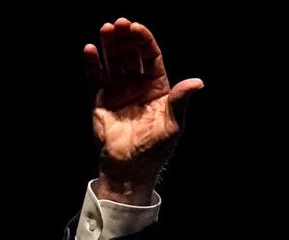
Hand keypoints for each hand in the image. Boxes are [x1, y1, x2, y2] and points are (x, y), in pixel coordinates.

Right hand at [84, 18, 202, 203]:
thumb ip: (181, 100)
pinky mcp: (102, 98)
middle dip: (126, 38)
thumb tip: (198, 82)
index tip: (136, 28)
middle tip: (120, 23)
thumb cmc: (155, 148)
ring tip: (106, 28)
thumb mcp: (173, 124)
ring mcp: (119, 90)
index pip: (151, 57)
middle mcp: (138, 84)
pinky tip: (91, 49)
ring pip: (114, 61)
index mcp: (157, 87)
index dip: (144, 41)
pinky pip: (96, 76)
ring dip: (110, 44)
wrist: (130, 166)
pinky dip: (92, 63)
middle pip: (131, 54)